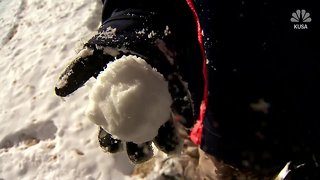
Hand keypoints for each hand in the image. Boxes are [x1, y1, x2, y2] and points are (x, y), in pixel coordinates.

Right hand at [55, 9, 201, 162]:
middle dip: (138, 150)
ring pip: (156, 127)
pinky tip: (184, 121)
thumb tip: (59, 91)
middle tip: (142, 155)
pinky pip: (175, 106)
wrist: (133, 30)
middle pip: (134, 137)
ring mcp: (151, 103)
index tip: (112, 147)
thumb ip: (77, 73)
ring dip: (163, 140)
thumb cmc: (110, 46)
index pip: (109, 132)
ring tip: (168, 149)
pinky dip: (181, 113)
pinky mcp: (167, 93)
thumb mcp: (90, 57)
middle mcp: (133, 110)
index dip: (110, 143)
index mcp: (113, 109)